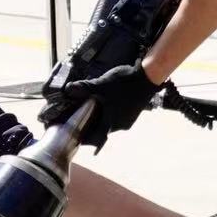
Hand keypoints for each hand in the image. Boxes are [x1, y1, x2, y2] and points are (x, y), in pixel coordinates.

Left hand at [42, 62, 159, 146]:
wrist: (148, 77)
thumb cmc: (125, 83)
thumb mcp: (102, 84)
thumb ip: (85, 87)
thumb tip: (68, 88)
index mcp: (111, 123)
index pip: (95, 138)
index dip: (85, 138)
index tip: (76, 136)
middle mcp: (120, 126)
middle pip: (102, 131)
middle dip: (91, 127)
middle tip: (80, 120)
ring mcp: (128, 121)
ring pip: (110, 125)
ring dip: (101, 120)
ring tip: (91, 111)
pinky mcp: (132, 115)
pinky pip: (117, 119)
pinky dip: (109, 115)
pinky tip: (106, 105)